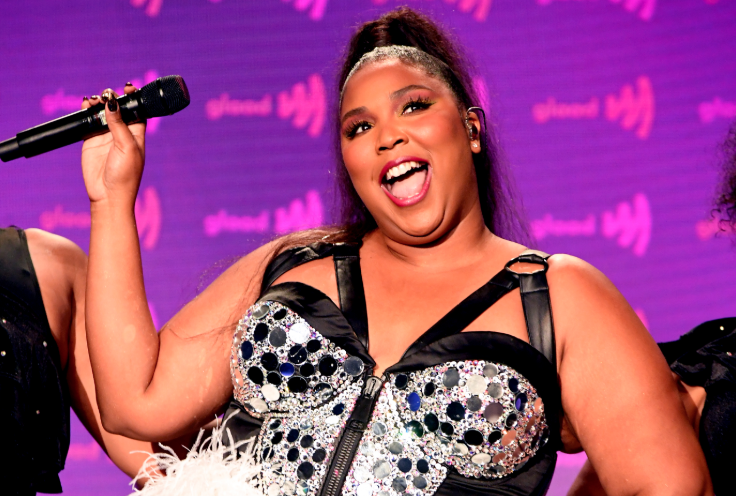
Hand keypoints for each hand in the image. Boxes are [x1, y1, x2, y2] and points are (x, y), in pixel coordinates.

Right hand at [81, 84, 145, 205]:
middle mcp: (122, 133)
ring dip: (99, 103)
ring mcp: (105, 136)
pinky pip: (88, 121)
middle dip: (113, 98)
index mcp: (137, 134)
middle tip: (107, 94)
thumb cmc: (125, 174)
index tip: (129, 87)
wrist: (108, 195)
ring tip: (94, 100)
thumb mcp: (126, 146)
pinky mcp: (90, 140)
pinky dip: (87, 111)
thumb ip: (118, 124)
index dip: (134, 98)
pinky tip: (86, 105)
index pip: (137, 110)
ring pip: (102, 112)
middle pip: (118, 108)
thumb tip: (113, 101)